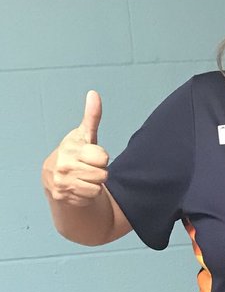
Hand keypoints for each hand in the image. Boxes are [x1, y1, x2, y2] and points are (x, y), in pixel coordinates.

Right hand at [43, 91, 108, 205]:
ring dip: (94, 184)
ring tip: (84, 178)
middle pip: (102, 174)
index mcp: (71, 148)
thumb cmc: (74, 154)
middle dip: (99, 172)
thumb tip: (94, 94)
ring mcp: (62, 181)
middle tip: (88, 168)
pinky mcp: (63, 196)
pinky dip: (87, 195)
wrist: (55, 177)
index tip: (92, 156)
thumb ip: (92, 117)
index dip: (101, 158)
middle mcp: (64, 164)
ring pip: (97, 187)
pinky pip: (89, 198)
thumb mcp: (84, 135)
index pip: (102, 158)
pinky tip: (79, 188)